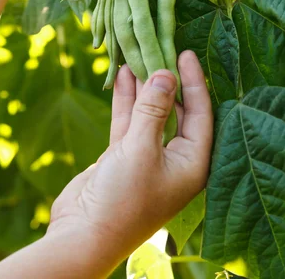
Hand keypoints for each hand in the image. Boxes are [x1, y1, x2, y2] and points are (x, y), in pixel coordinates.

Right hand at [46, 51, 212, 274]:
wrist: (83, 234)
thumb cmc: (122, 198)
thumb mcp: (141, 148)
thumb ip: (153, 109)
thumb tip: (166, 73)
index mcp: (192, 163)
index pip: (201, 114)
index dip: (194, 82)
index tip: (185, 53)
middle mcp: (174, 158)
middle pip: (176, 110)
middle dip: (166, 81)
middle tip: (160, 49)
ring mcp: (147, 156)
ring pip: (149, 112)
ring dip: (143, 86)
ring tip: (138, 54)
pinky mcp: (122, 155)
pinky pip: (128, 120)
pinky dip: (125, 99)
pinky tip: (121, 75)